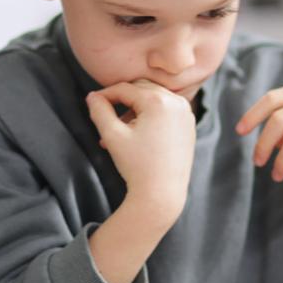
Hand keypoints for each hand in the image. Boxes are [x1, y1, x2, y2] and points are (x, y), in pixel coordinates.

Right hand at [86, 80, 196, 220]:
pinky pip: (166, 110)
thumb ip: (100, 111)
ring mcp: (186, 113)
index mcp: (158, 101)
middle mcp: (177, 102)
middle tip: (106, 116)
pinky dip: (151, 114)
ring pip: (154, 98)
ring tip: (120, 129)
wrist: (162, 193)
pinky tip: (137, 133)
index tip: (93, 102)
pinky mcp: (189, 124)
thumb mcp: (112, 136)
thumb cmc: (136, 166)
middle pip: (141, 89)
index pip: (125, 89)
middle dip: (122, 100)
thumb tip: (92, 96)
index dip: (105, 94)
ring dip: (136, 107)